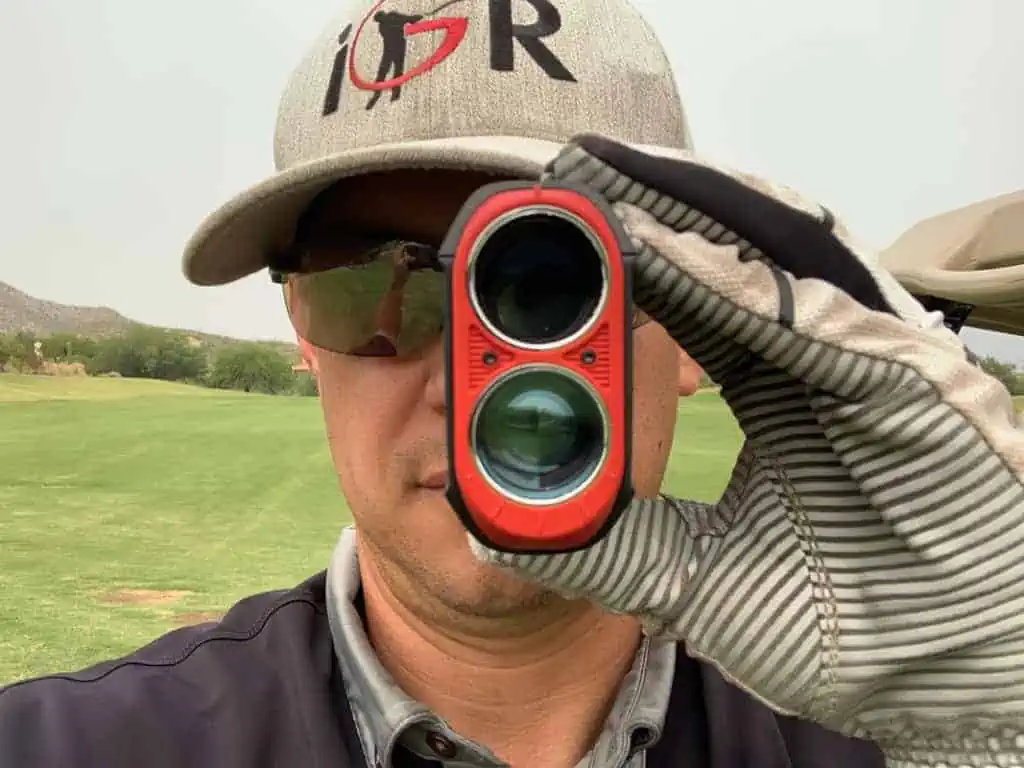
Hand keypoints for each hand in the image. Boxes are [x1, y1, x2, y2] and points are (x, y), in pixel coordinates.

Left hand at [469, 134, 1023, 765]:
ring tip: (598, 179)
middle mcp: (816, 359)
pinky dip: (729, 276)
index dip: (623, 270)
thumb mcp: (690, 581)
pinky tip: (659, 243)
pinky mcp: (904, 374)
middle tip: (566, 177)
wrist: (941, 679)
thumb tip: (503, 527)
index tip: (552, 237)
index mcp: (773, 392)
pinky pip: (805, 312)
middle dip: (645, 216)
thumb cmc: (840, 627)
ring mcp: (862, 357)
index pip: (688, 311)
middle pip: (720, 266)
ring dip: (677, 217)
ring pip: (760, 263)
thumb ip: (607, 545)